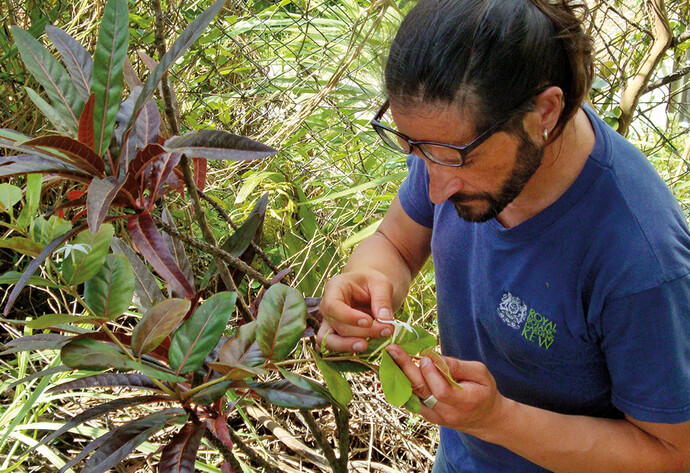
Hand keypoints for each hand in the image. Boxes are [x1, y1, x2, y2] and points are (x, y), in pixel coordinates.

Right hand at [316, 270, 396, 352]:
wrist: (369, 289)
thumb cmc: (372, 283)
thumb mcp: (381, 284)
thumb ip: (382, 299)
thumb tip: (385, 320)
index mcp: (335, 288)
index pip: (332, 306)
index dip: (348, 317)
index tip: (369, 322)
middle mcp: (327, 306)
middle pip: (337, 325)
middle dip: (361, 332)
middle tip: (387, 331)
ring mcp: (328, 322)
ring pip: (329, 340)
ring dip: (348, 346)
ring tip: (367, 346)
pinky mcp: (334, 334)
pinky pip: (334, 346)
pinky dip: (347, 350)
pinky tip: (364, 348)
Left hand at [385, 344, 508, 435]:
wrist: (485, 418)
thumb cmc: (484, 391)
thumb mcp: (481, 373)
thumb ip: (458, 366)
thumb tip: (434, 358)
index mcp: (465, 402)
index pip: (442, 391)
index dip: (431, 374)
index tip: (424, 356)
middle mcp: (448, 413)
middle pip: (422, 391)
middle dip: (406, 368)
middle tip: (393, 349)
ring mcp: (437, 417)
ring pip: (413, 396)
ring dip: (400, 376)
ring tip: (390, 357)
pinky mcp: (429, 416)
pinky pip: (413, 400)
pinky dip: (404, 385)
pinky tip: (396, 370)